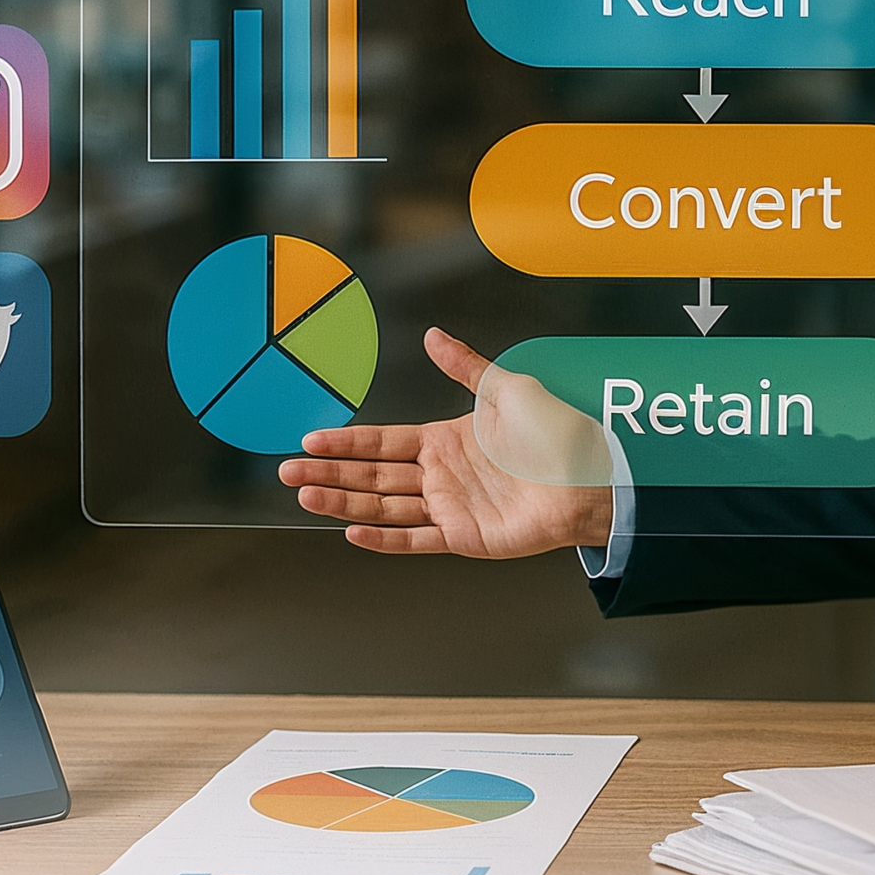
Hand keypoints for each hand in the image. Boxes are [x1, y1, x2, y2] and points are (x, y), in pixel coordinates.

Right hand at [278, 327, 614, 557]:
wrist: (588, 477)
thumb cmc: (555, 433)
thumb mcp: (506, 389)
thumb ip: (464, 367)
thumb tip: (432, 336)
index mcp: (445, 439)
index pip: (382, 442)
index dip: (345, 442)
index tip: (308, 440)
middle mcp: (441, 475)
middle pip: (372, 475)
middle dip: (328, 473)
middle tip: (285, 472)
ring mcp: (449, 508)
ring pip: (383, 505)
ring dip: (342, 502)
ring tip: (304, 495)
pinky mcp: (464, 537)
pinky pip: (414, 538)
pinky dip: (383, 537)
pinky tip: (351, 530)